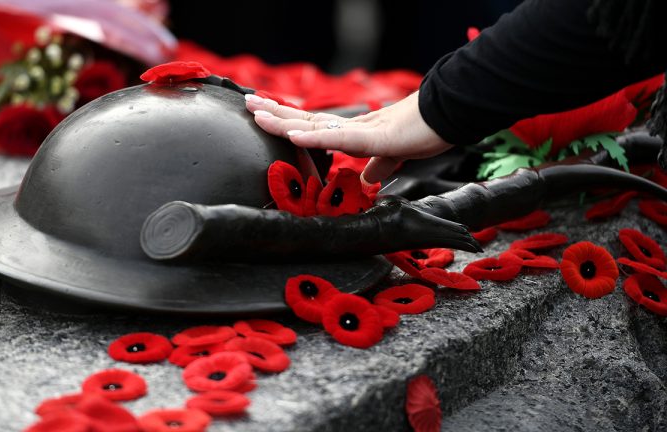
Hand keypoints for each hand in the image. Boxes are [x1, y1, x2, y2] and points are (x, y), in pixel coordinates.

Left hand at [245, 91, 453, 182]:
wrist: (450, 117)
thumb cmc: (423, 131)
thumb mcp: (394, 155)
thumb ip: (378, 166)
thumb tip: (369, 178)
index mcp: (354, 132)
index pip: (313, 126)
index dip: (288, 121)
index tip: (264, 115)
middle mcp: (351, 127)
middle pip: (305, 119)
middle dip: (275, 113)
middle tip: (247, 103)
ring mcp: (361, 131)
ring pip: (315, 125)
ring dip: (284, 121)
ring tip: (257, 113)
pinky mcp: (375, 138)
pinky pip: (340, 139)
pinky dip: (315, 137)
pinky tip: (293, 134)